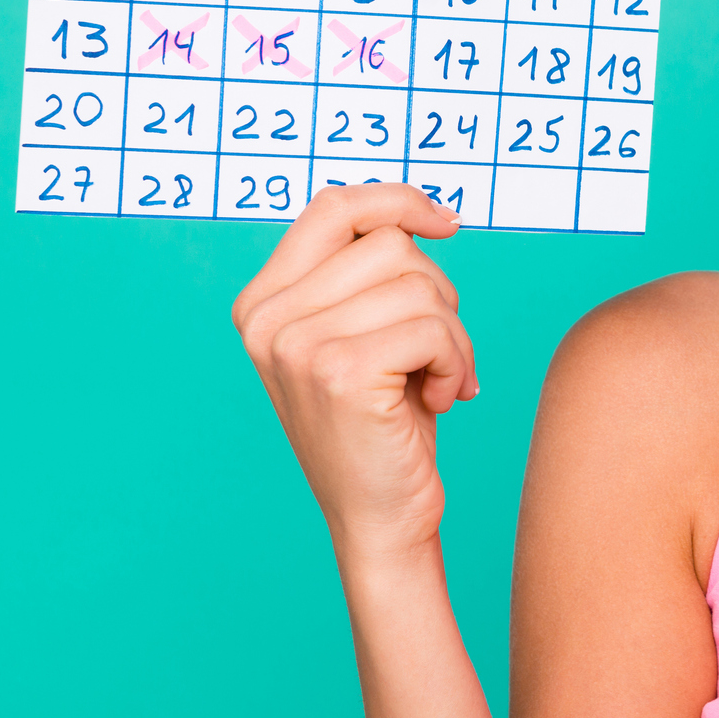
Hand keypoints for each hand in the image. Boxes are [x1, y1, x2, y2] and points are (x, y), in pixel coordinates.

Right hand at [231, 184, 474, 559]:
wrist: (379, 516)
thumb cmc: (383, 420)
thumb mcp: (364, 332)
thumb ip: (369, 272)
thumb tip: (427, 212)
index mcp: (263, 302)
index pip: (334, 206)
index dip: (398, 201)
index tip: (447, 224)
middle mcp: (267, 319)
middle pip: (390, 244)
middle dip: (437, 292)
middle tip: (436, 352)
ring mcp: (297, 345)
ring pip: (420, 285)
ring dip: (452, 334)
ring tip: (440, 379)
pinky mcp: (340, 373)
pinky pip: (434, 326)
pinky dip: (455, 360)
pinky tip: (441, 399)